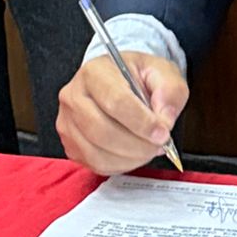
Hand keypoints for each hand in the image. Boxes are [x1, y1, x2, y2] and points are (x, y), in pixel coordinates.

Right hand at [57, 53, 188, 174]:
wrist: (120, 80)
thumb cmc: (137, 76)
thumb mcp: (162, 71)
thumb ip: (169, 91)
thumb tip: (164, 120)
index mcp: (95, 72)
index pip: (115, 101)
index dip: (141, 122)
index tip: (162, 133)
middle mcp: (74, 96)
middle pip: (102, 130)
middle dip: (137, 144)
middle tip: (159, 144)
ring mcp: (68, 121)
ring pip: (97, 151)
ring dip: (130, 157)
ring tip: (149, 149)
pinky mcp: (70, 143)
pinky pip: (95, 163)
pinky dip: (120, 165)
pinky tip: (134, 154)